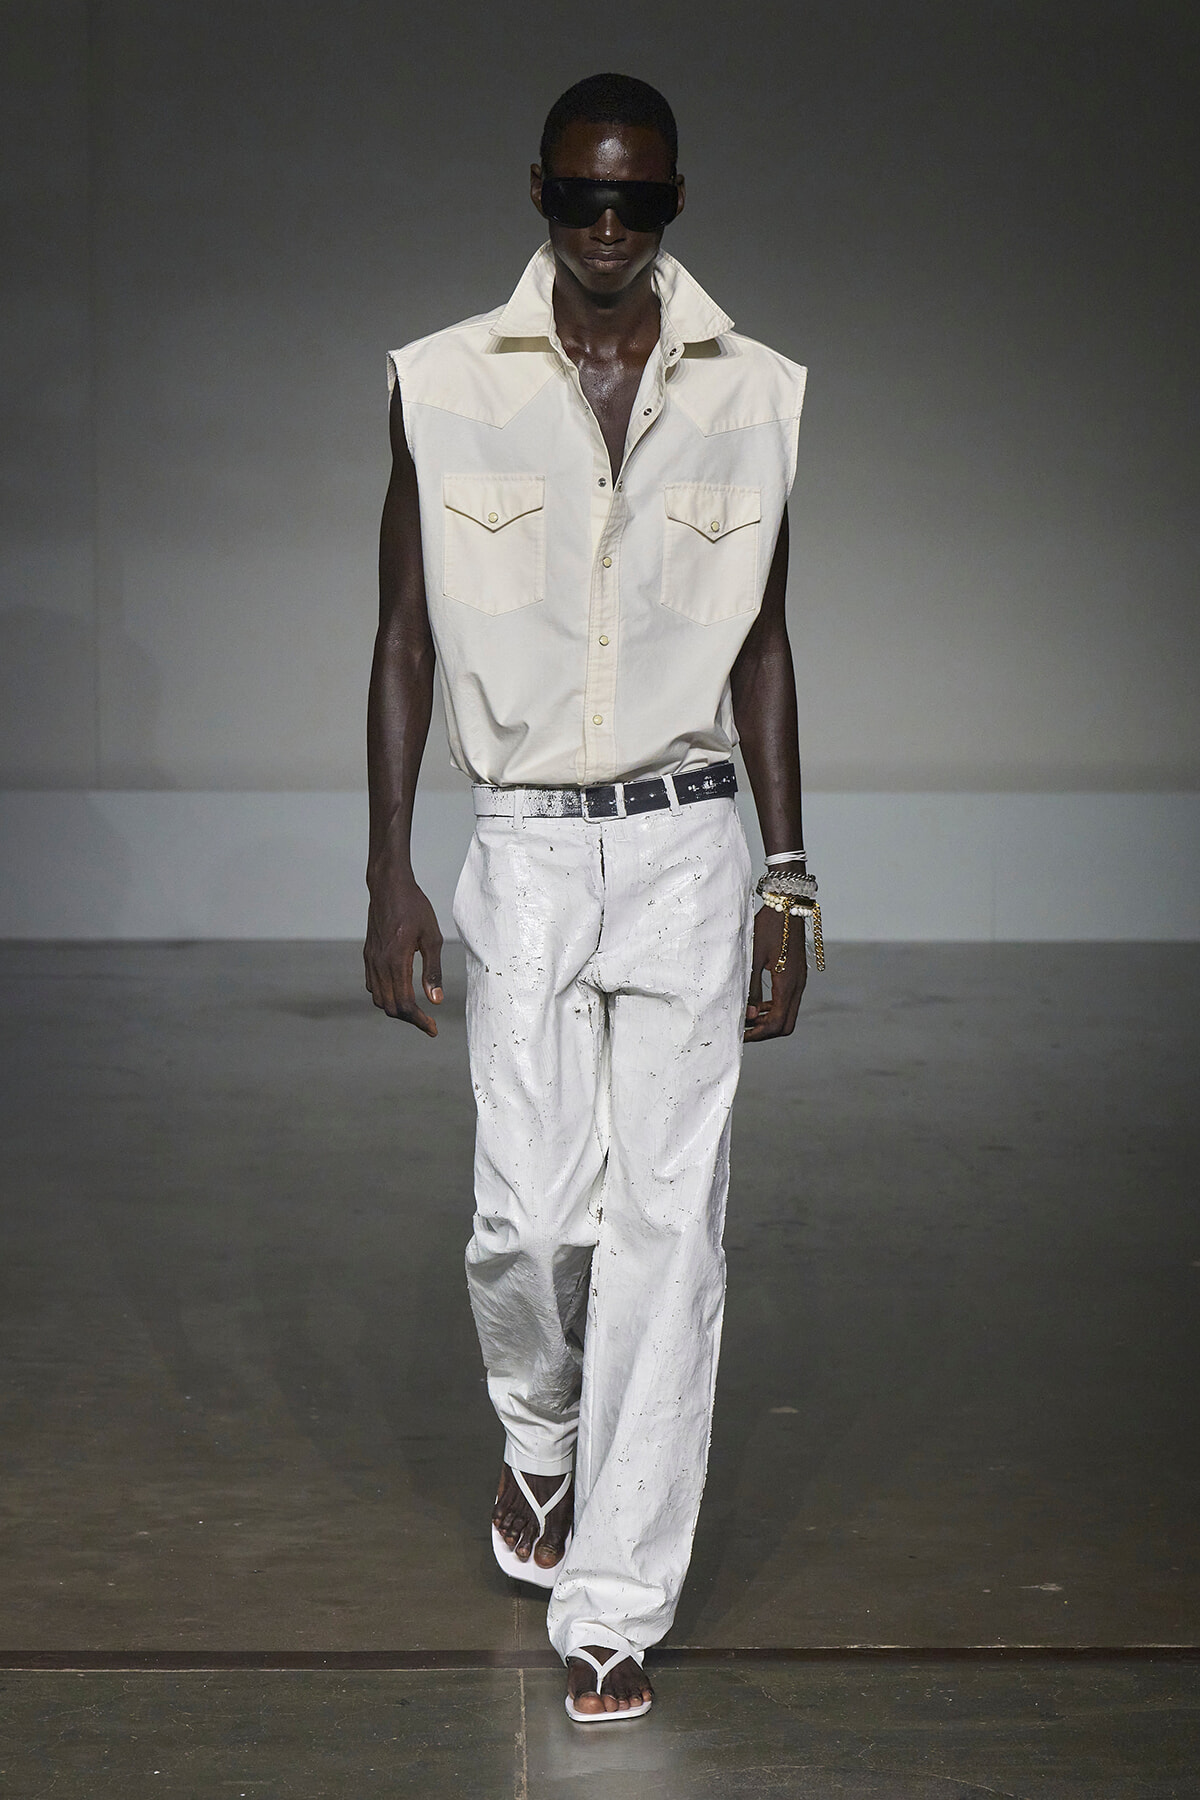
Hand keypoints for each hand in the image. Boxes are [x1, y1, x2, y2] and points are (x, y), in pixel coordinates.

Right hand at [364, 875, 443, 1035]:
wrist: (389, 886)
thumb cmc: (415, 907)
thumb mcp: (432, 938)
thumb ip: (433, 971)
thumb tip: (435, 1001)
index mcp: (396, 961)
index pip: (406, 1004)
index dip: (420, 1021)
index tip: (433, 1029)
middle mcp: (379, 964)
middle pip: (391, 1007)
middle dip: (410, 1019)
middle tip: (429, 1022)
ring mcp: (371, 960)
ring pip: (379, 999)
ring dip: (397, 1009)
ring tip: (417, 1010)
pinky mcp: (368, 955)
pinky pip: (373, 986)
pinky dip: (386, 996)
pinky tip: (401, 991)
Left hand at [744, 902, 806, 1040]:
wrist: (787, 905)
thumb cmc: (767, 927)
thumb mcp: (753, 957)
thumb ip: (749, 988)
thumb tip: (747, 1015)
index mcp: (787, 984)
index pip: (776, 1023)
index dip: (758, 1033)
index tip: (740, 1034)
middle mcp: (797, 987)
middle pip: (785, 1025)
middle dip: (764, 1031)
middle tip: (743, 1029)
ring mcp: (800, 982)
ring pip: (788, 1015)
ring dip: (768, 1021)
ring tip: (747, 1017)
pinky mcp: (797, 976)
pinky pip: (787, 1002)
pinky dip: (773, 1009)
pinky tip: (757, 1004)